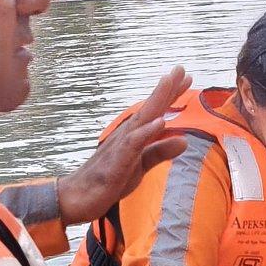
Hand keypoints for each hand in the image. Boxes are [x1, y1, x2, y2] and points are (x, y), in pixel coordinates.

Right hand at [57, 66, 193, 223]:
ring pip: (141, 120)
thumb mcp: (141, 165)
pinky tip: (159, 122)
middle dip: (166, 88)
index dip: (171, 94)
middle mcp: (127, 135)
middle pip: (150, 109)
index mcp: (134, 135)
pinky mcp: (116, 162)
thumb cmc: (108, 179)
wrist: (78, 197)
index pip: (155, 111)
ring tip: (168, 82)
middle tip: (180, 68)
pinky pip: (132, 145)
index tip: (186, 76)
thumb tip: (184, 140)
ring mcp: (120, 146)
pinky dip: (145, 132)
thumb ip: (160, 151)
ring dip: (156, 101)